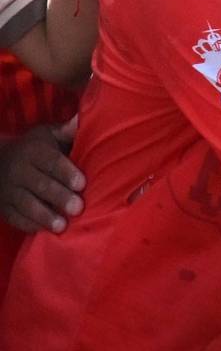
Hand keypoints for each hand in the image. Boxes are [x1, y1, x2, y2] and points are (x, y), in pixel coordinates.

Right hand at [0, 117, 81, 234]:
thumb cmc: (35, 148)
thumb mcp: (47, 136)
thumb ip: (67, 132)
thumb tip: (83, 119)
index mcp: (34, 152)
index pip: (51, 162)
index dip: (66, 173)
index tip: (82, 184)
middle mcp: (19, 171)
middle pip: (40, 185)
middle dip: (60, 197)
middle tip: (78, 208)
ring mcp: (9, 190)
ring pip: (26, 204)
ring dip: (44, 216)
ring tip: (62, 226)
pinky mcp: (4, 206)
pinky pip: (14, 217)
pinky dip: (28, 225)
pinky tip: (43, 231)